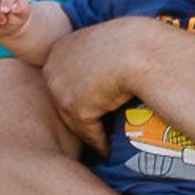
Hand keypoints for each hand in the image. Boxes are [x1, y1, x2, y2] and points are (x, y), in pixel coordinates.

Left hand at [42, 19, 157, 144]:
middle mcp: (53, 69)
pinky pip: (88, 133)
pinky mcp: (77, 109)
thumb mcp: (105, 44)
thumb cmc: (134, 42)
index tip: (89, 101)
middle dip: (78, 114)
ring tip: (101, 144)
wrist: (141, 50)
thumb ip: (93, 58)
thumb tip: (94, 76)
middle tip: (92, 127)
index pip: (63, 77)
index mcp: (58, 48)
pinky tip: (108, 151)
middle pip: (63, 100)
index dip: (77, 91)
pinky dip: (99, 143)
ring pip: (74, 119)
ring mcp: (62, 89)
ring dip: (88, 133)